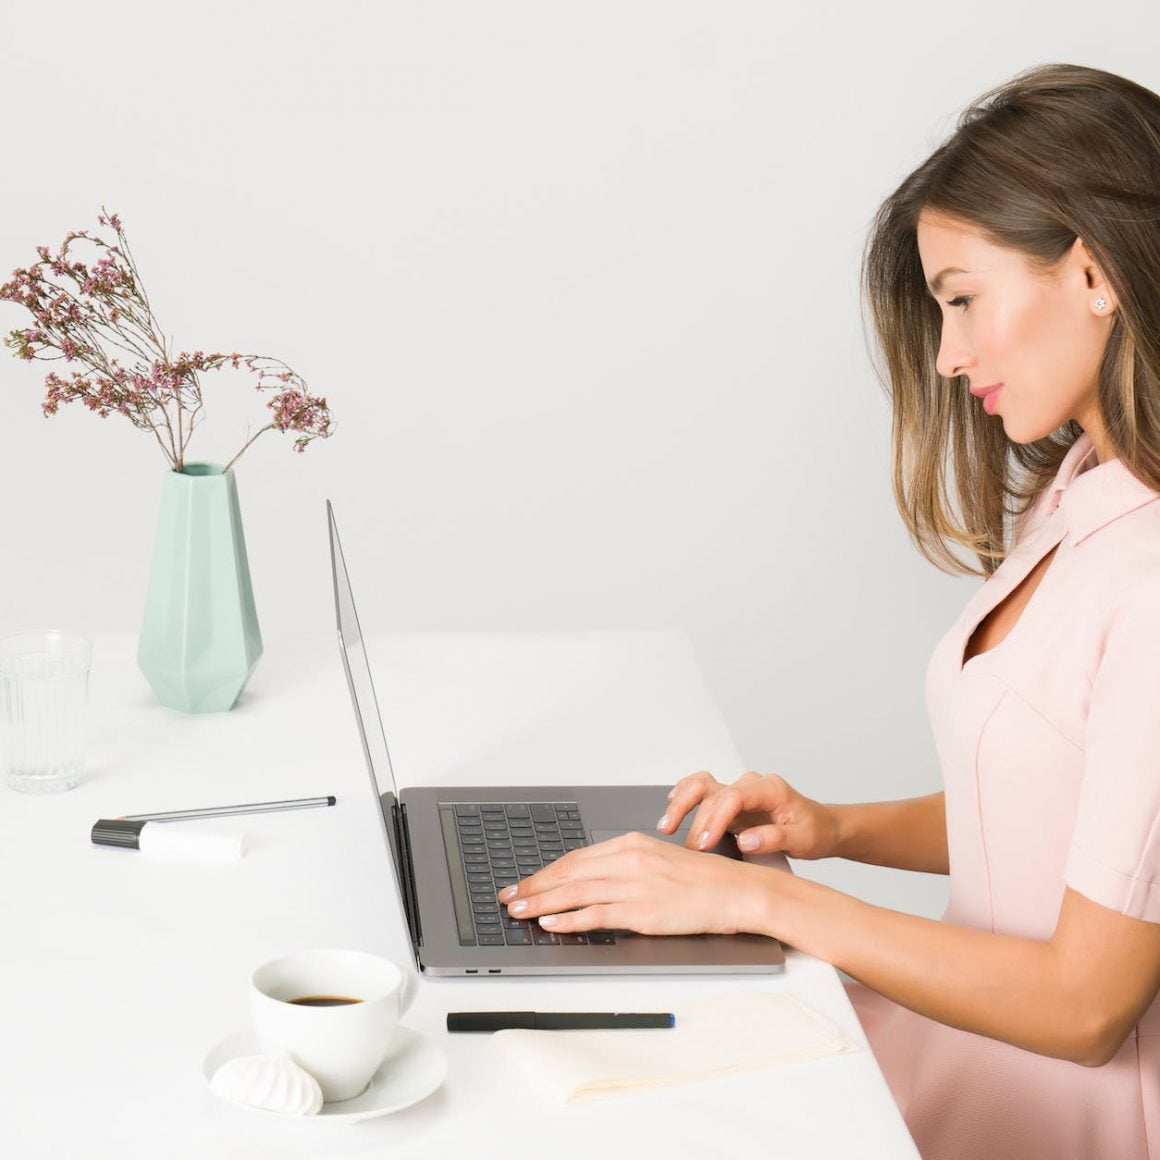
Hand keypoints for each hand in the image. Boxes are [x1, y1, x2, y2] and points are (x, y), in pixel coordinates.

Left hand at [496, 831, 774, 936]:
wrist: (735, 891)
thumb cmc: (701, 879)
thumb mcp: (658, 859)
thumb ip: (625, 865)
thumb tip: (591, 879)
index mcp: (631, 844)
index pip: (576, 858)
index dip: (545, 872)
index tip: (525, 882)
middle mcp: (629, 860)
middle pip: (568, 873)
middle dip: (533, 886)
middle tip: (508, 897)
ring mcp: (635, 886)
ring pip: (575, 893)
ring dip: (541, 903)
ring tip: (518, 911)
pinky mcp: (643, 912)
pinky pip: (597, 915)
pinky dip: (570, 919)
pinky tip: (552, 923)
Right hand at [656, 770, 840, 859]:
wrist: (822, 826)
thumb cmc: (814, 831)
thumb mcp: (803, 839)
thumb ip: (774, 838)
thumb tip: (745, 840)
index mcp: (769, 788)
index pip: (733, 797)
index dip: (715, 819)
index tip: (705, 844)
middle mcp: (750, 785)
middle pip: (711, 790)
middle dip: (693, 817)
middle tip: (684, 845)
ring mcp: (738, 792)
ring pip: (702, 786)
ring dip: (681, 802)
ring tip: (665, 825)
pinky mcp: (730, 803)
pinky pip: (702, 792)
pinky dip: (684, 795)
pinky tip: (672, 805)